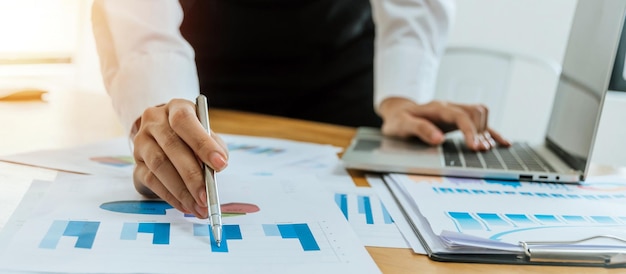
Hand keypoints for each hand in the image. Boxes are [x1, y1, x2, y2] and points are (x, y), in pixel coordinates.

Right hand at [130, 99, 228, 217]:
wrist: (164, 136)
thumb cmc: (192, 135)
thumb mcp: (206, 134)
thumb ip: (213, 147)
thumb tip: (216, 168)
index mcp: (175, 108)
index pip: (184, 121)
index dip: (202, 143)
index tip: (221, 164)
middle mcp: (154, 121)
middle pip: (171, 146)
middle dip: (192, 175)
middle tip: (208, 195)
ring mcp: (141, 142)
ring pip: (159, 166)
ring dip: (182, 190)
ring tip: (199, 206)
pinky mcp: (136, 163)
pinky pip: (152, 181)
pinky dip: (171, 196)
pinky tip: (186, 205)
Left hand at [378, 97, 509, 150]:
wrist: (396, 113)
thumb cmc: (398, 120)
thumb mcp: (402, 125)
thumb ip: (420, 129)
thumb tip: (439, 138)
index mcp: (437, 108)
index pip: (461, 116)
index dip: (471, 131)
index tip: (475, 147)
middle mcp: (449, 107)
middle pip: (476, 112)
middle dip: (480, 132)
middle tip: (478, 150)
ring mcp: (455, 112)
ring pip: (481, 114)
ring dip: (486, 131)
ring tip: (485, 149)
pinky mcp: (458, 120)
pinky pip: (480, 122)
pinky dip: (491, 132)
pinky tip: (502, 143)